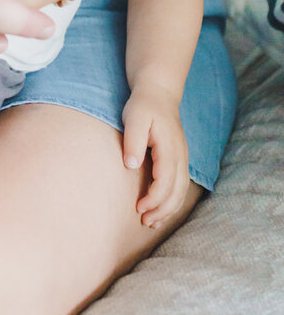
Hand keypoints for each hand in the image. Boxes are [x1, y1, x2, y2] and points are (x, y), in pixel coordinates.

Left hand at [122, 83, 189, 227]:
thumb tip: (131, 165)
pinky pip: (181, 186)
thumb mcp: (134, 117)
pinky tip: (160, 210)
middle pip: (177, 191)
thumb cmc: (143, 105)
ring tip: (151, 222)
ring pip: (181, 191)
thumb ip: (133, 140)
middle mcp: (180, 155)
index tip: (138, 208)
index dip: (154, 199)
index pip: (166, 181)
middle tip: (144, 221)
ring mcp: (183, 158)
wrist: (159, 92)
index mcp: (169, 147)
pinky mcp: (180, 159)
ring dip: (168, 209)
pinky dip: (172, 201)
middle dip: (162, 210)